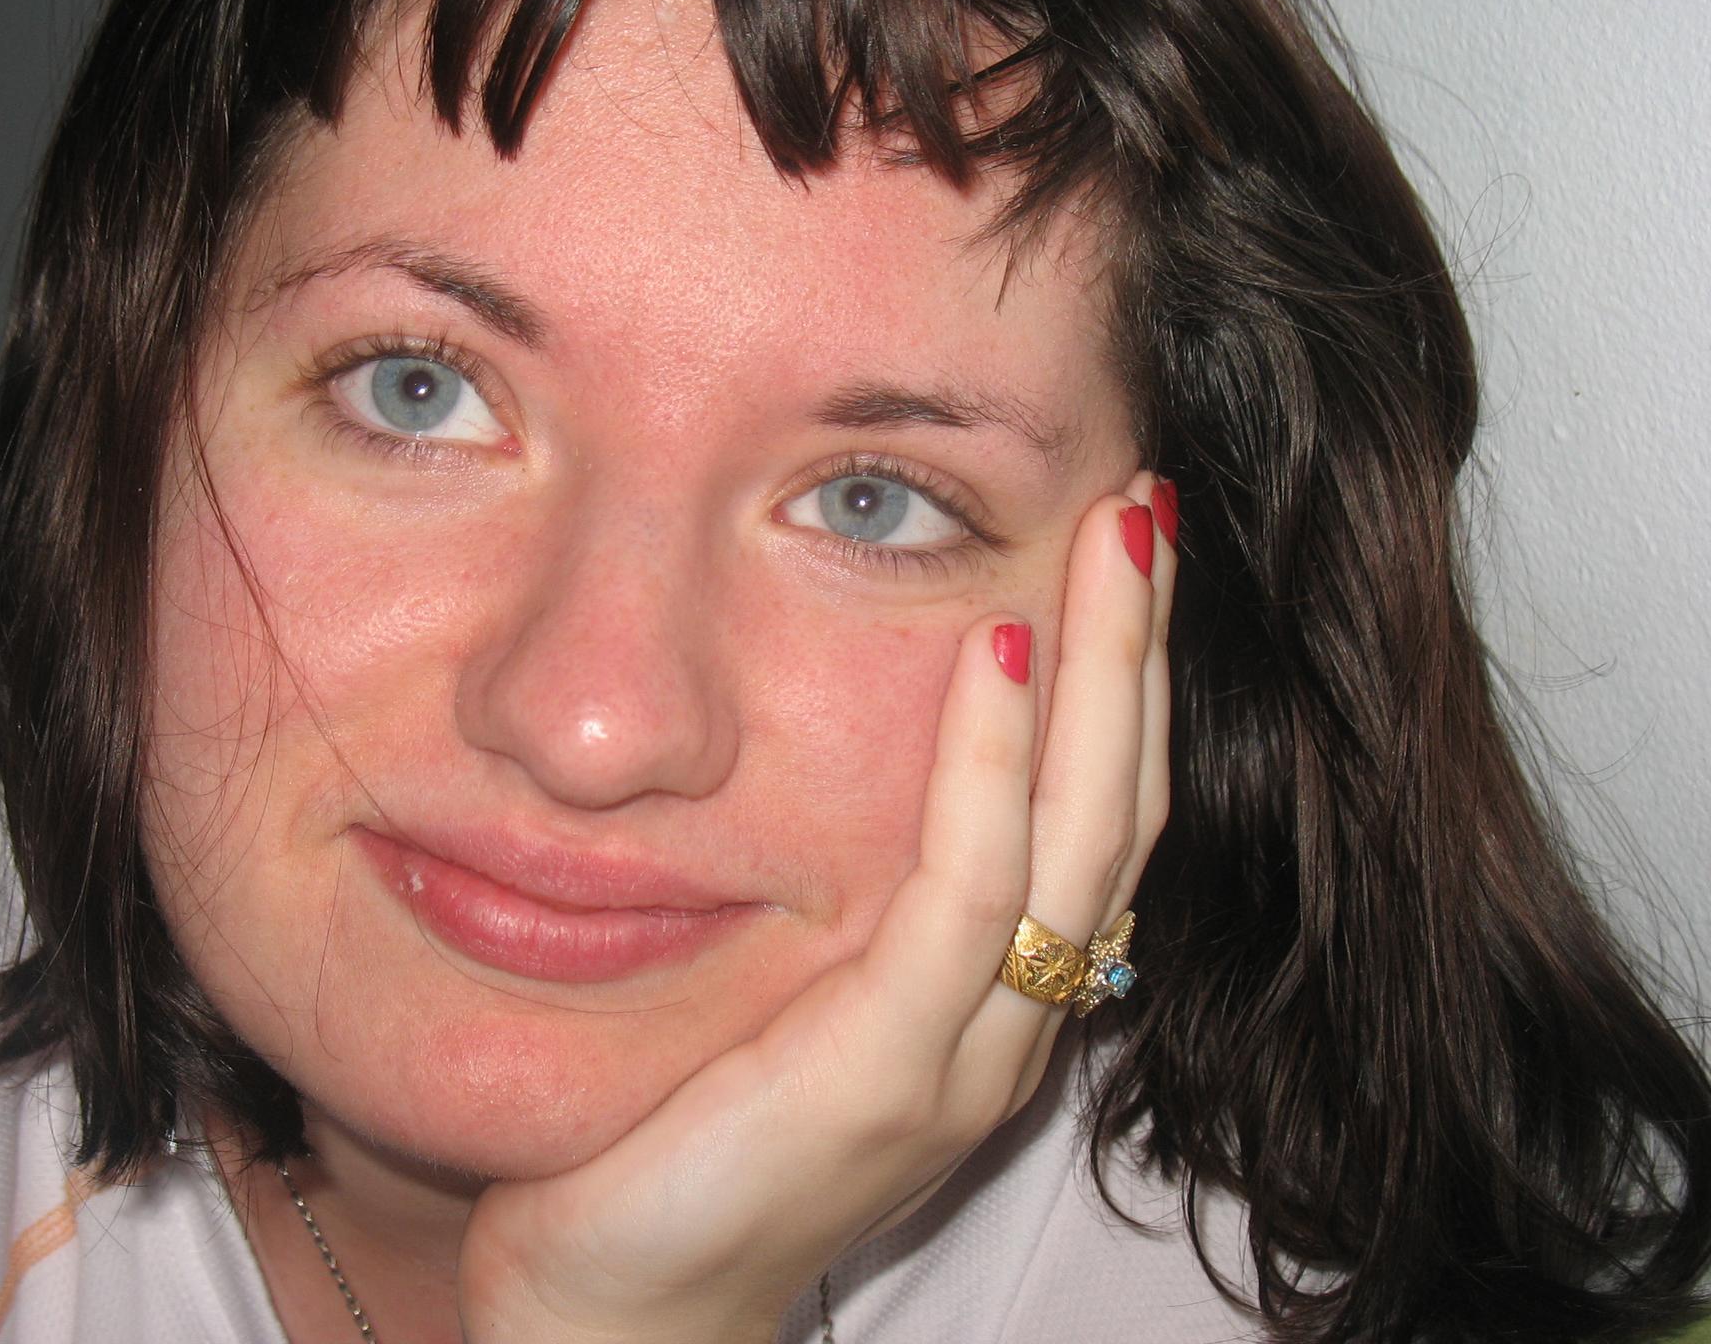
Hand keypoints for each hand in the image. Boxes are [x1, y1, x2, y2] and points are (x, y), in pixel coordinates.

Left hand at [456, 474, 1176, 1343]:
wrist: (616, 1315)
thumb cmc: (683, 1144)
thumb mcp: (787, 996)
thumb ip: (847, 901)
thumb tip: (838, 757)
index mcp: (989, 1004)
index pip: (1094, 824)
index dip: (1126, 686)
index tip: (1122, 551)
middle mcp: (1005, 1030)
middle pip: (1119, 813)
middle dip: (1142, 649)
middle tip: (1149, 503)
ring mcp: (960, 1061)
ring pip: (1078, 841)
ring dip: (1105, 673)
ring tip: (1115, 534)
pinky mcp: (881, 1078)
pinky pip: (962, 898)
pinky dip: (992, 769)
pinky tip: (997, 654)